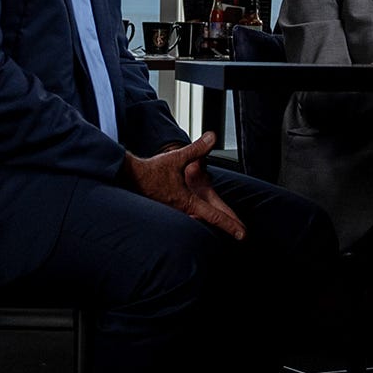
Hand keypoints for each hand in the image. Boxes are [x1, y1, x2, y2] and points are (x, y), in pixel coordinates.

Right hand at [121, 132, 246, 238]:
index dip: (231, 225)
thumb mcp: (178, 158)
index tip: (243, 235)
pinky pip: (186, 221)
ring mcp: (173, 215)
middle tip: (241, 233)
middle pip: (209, 224)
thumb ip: (197, 149)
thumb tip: (212, 137)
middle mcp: (182, 212)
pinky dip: (196, 221)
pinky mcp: (166, 213)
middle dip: (226, 227)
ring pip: (196, 224)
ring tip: (225, 226)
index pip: (215, 216)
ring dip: (211, 225)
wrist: (129, 177)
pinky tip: (197, 219)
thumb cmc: (152, 170)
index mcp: (187, 202)